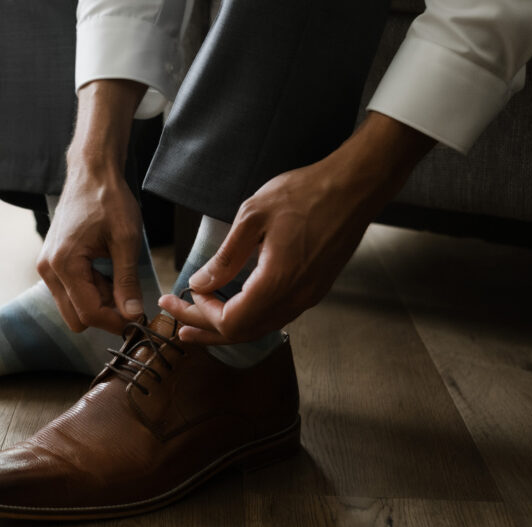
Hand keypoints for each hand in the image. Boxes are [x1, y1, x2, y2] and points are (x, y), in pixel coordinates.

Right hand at [37, 168, 143, 333]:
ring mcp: (47, 267)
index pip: (88, 313)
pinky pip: (70, 292)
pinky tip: (106, 274)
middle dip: (105, 315)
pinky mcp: (51, 264)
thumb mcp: (126, 241)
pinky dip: (90, 291)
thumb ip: (127, 281)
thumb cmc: (109, 200)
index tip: (138, 321)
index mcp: (64, 264)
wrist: (91, 174)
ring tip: (119, 280)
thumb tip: (132, 315)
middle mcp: (48, 269)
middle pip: (76, 317)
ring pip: (72, 307)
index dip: (115, 322)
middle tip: (130, 301)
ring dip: (98, 303)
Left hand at [159, 113, 434, 343]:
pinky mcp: (315, 289)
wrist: (355, 186)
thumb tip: (200, 284)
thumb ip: (225, 257)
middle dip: (206, 330)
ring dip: (226, 329)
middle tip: (176, 326)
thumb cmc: (306, 193)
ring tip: (197, 327)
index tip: (186, 294)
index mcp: (277, 283)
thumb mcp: (252, 216)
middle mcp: (295, 298)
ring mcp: (308, 297)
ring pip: (260, 329)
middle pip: (243, 333)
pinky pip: (275, 317)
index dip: (203, 314)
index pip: (230, 321)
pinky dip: (248, 319)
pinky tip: (233, 309)